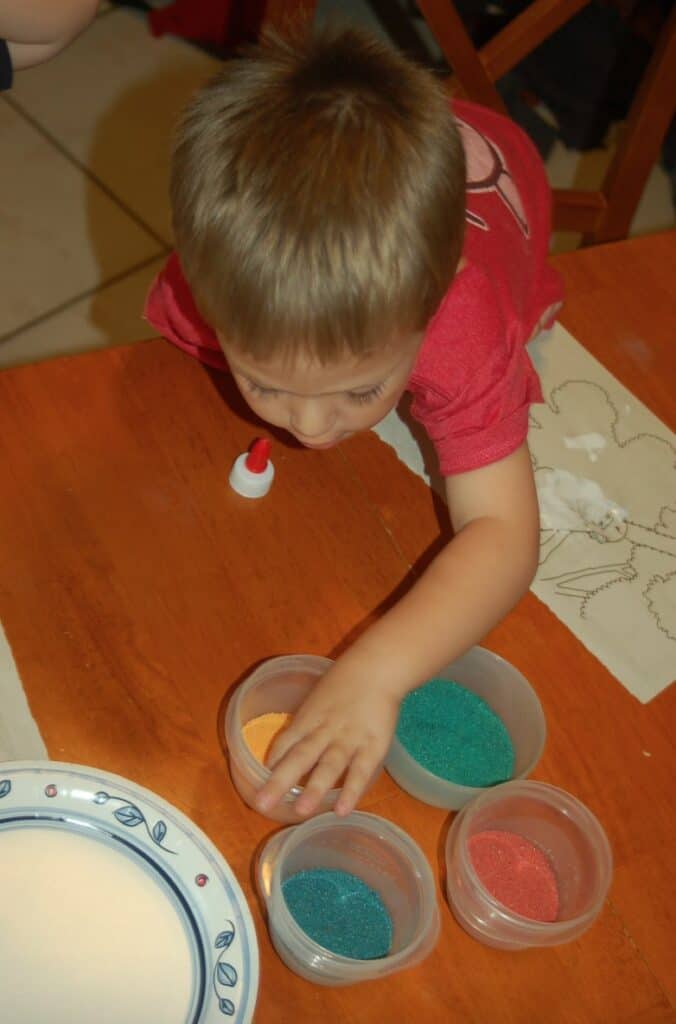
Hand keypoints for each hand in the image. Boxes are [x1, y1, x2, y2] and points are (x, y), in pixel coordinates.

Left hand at [254, 664, 399, 817]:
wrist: (377, 668)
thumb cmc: (344, 683)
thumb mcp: (318, 700)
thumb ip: (306, 725)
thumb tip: (288, 749)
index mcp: (308, 718)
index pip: (285, 742)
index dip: (271, 764)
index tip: (257, 786)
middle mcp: (324, 730)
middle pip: (299, 756)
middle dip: (280, 782)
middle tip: (261, 804)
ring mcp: (349, 739)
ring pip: (329, 766)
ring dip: (314, 788)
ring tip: (300, 812)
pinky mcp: (373, 746)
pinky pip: (360, 771)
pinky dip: (351, 790)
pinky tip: (342, 810)